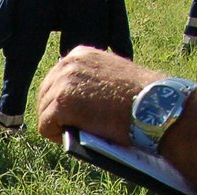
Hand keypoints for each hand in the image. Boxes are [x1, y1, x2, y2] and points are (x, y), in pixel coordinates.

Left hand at [37, 46, 163, 144]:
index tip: (73, 114)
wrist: (152, 105)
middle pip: (45, 95)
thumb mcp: (110, 77)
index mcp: (79, 54)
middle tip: (69, 128)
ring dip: (56, 125)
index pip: (55, 80)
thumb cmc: (138, 97)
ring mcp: (63, 83)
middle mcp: (68, 63)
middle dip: (55, 113)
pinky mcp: (62, 103)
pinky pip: (45, 126)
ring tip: (72, 134)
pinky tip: (68, 138)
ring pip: (44, 112)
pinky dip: (54, 135)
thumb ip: (89, 81)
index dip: (61, 101)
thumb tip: (71, 99)